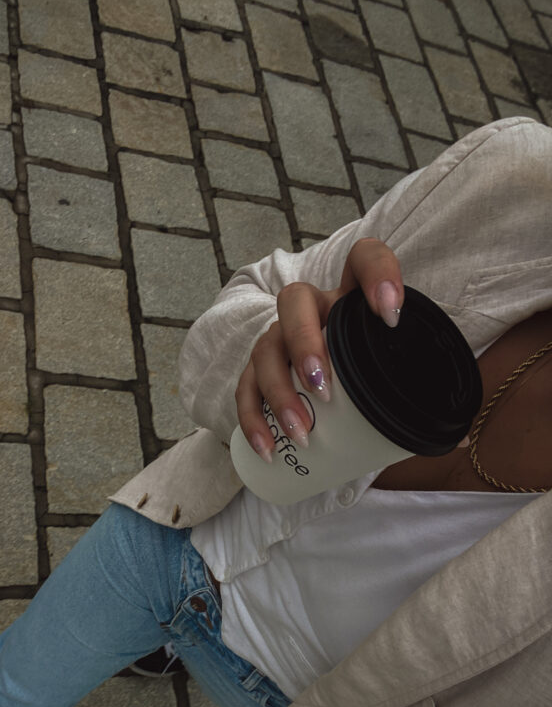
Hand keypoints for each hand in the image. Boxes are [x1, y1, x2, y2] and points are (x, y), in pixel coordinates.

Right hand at [235, 238, 403, 459]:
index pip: (364, 258)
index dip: (378, 274)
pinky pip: (245, 389)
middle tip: (323, 388)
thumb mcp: (394, 375)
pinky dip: (253, 421)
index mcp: (351, 298)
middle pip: (295, 300)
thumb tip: (462, 439)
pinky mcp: (257, 372)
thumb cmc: (369, 375)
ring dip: (279, 392)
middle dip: (304, 343)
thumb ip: (424, 399)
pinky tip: (267, 448)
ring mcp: (279, 337)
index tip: (393, 315)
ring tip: (302, 432)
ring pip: (265, 349)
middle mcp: (311, 309)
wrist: (329, 388)